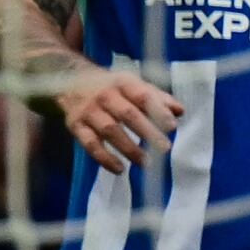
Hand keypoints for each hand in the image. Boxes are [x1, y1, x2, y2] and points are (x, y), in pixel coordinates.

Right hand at [55, 65, 183, 173]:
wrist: (70, 80)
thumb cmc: (112, 87)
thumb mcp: (134, 84)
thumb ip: (157, 98)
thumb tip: (180, 111)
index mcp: (123, 83)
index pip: (142, 96)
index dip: (158, 111)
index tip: (172, 126)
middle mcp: (105, 96)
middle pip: (127, 115)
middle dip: (147, 132)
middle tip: (164, 148)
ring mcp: (88, 111)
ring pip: (109, 131)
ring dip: (129, 148)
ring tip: (146, 162)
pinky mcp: (75, 126)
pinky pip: (90, 144)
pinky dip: (104, 158)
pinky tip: (119, 169)